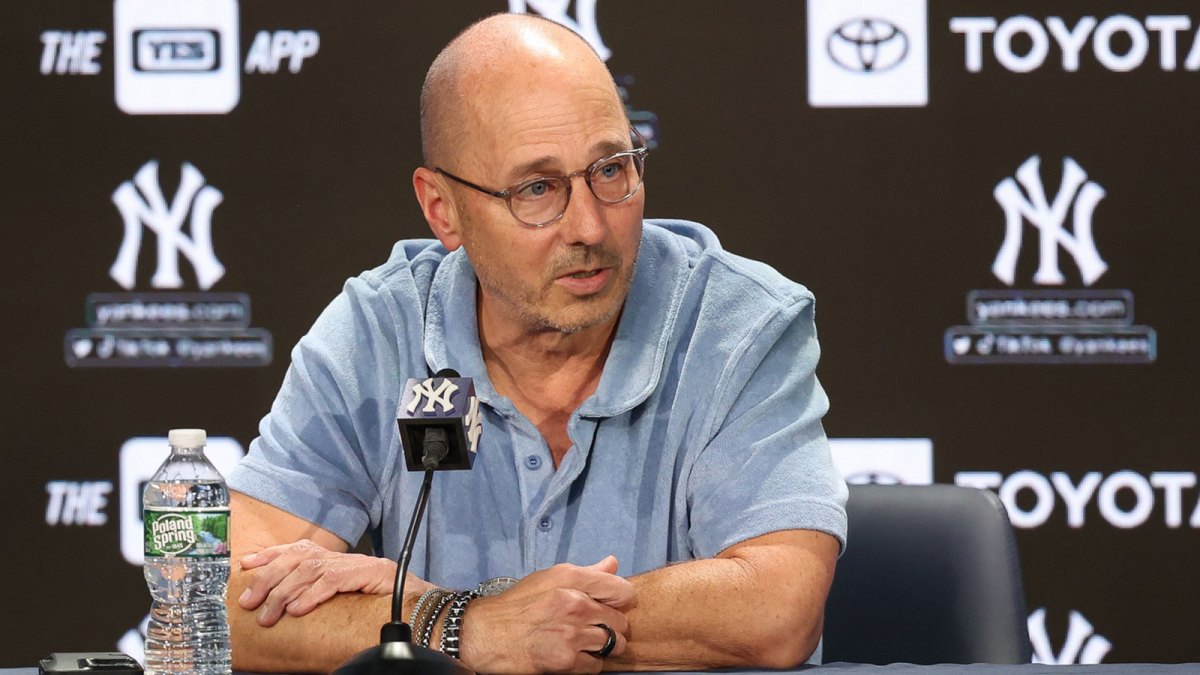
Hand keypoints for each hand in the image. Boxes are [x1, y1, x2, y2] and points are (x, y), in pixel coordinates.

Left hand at [237, 539, 429, 625]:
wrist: (423, 605)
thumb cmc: (385, 606)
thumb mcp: (345, 598)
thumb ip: (321, 595)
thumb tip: (287, 607)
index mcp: (338, 559)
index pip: (298, 549)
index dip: (270, 555)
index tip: (246, 565)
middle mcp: (345, 557)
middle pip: (298, 557)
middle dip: (269, 578)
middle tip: (249, 601)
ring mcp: (358, 564)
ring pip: (311, 569)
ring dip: (285, 592)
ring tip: (269, 613)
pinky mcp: (370, 573)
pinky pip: (335, 580)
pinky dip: (313, 594)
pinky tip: (298, 608)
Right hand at [460, 555, 634, 673]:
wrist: (485, 634)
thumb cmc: (516, 605)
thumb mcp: (548, 579)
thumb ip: (586, 573)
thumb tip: (613, 563)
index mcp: (572, 579)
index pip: (622, 590)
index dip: (620, 600)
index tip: (610, 605)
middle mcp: (576, 604)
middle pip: (621, 621)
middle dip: (611, 626)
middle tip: (593, 628)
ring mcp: (572, 634)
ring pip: (613, 645)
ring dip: (602, 646)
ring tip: (585, 643)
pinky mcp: (566, 661)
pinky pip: (596, 666)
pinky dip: (588, 663)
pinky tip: (573, 656)